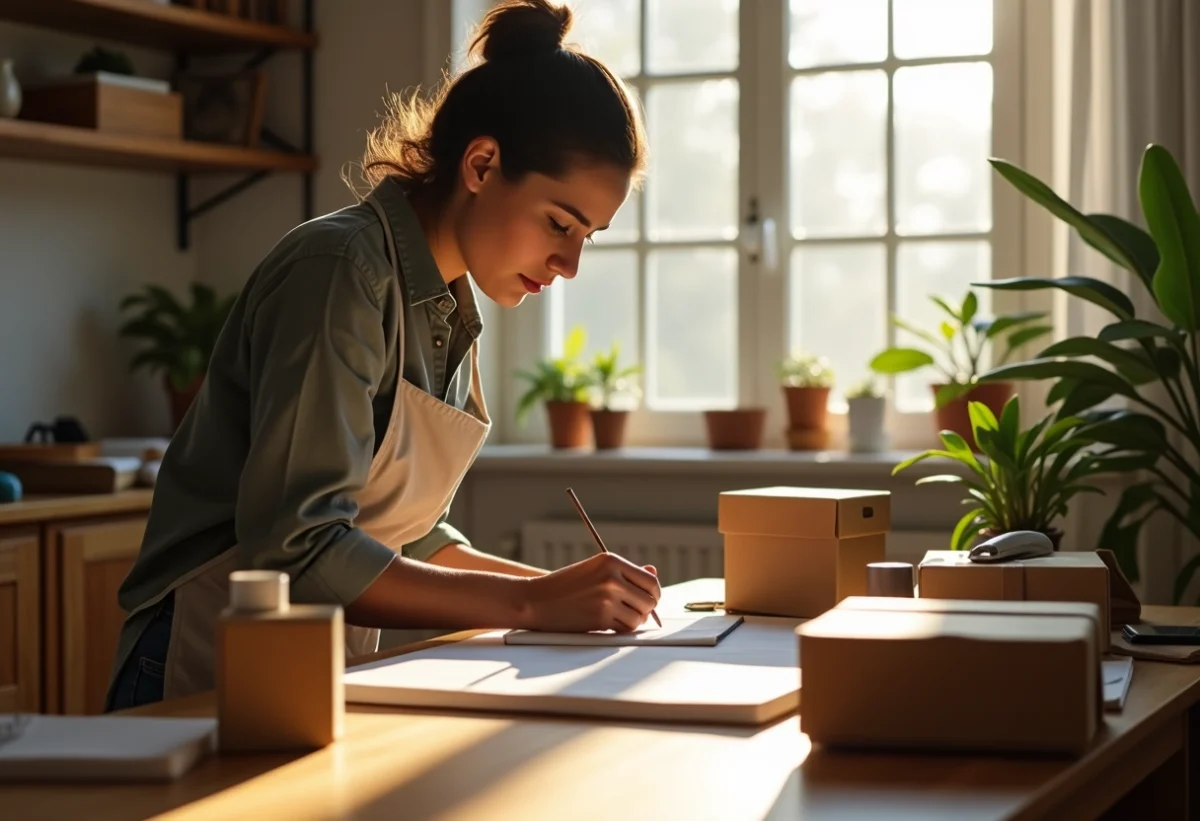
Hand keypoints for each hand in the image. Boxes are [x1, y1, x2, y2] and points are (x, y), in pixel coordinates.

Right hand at [523, 553, 660, 631]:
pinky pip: (626, 628)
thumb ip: (626, 572)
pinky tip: (610, 623)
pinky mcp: (600, 617)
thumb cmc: (568, 585)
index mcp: (611, 560)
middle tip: (635, 612)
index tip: (648, 600)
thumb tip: (654, 572)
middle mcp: (612, 577)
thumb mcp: (596, 570)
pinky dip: (622, 629)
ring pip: (640, 617)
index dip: (654, 594)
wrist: (537, 599)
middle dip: (646, 610)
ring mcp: (606, 598)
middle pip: (650, 600)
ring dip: (634, 621)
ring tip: (619, 617)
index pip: (650, 581)